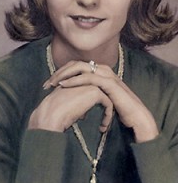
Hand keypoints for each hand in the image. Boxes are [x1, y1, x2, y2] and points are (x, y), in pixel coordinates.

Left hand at [44, 60, 158, 142]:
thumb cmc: (118, 108)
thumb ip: (87, 92)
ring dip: (63, 75)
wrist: (136, 118)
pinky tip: (63, 86)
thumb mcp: (99, 97)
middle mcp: (102, 69)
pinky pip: (88, 77)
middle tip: (46, 84)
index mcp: (99, 71)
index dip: (60, 73)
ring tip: (52, 84)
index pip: (75, 66)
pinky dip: (74, 80)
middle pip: (74, 64)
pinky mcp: (110, 83)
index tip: (48, 84)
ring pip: (79, 67)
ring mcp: (106, 74)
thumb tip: (70, 95)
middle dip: (58, 73)